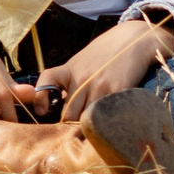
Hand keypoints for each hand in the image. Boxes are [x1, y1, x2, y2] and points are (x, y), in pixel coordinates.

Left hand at [35, 18, 173, 120]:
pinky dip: (106, 125)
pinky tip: (108, 126)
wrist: (133, 40)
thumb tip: (61, 107)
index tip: (42, 110)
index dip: (40, 96)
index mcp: (70, 69)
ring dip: (89, 128)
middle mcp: (82, 78)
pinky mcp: (118, 92)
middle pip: (68, 113)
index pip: (47, 79)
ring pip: (87, 119)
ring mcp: (100, 86)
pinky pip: (107, 116)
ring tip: (93, 134)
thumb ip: (71, 82)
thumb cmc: (106, 54)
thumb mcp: (82, 62)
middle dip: (70, 125)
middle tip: (76, 133)